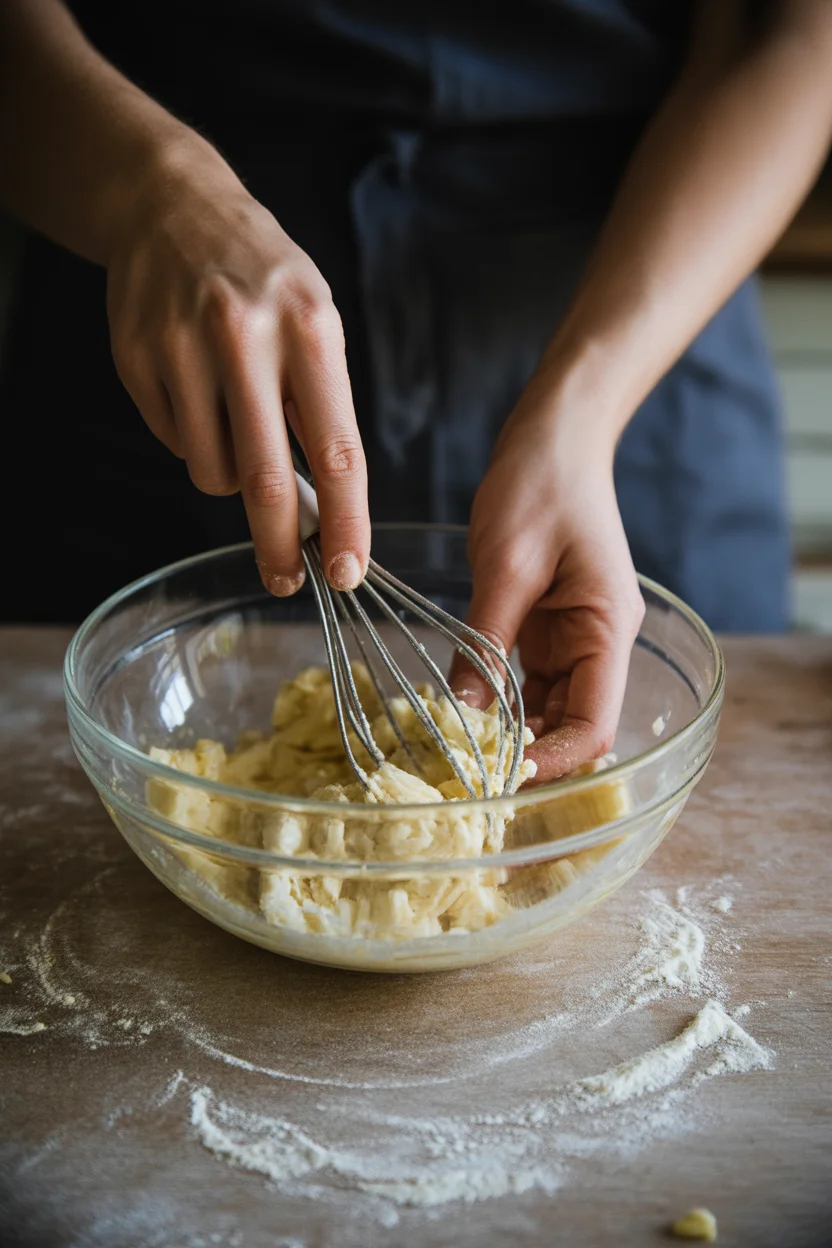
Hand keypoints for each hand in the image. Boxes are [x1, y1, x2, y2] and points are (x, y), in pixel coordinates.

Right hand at [106, 141, 368, 594]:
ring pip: (213, 470)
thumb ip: (320, 407)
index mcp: (309, 329)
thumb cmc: (263, 278)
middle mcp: (245, 336)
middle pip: (265, 478)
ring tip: (235, 420)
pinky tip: (196, 390)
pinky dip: (194, 438)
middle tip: (287, 580)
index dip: (344, 521)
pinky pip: (174, 443)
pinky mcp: (137, 360)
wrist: (171, 207)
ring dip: (232, 474)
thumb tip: (323, 508)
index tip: (346, 571)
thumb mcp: (313, 322)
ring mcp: (182, 348)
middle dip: (278, 546)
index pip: (336, 449)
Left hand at [449, 400, 644, 783]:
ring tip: (459, 762)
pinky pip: (525, 683)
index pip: (593, 725)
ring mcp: (574, 639)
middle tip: (466, 783)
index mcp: (609, 631)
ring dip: (508, 736)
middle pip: (572, 727)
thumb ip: (485, 642)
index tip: (496, 779)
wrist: (555, 436)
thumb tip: (459, 717)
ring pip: (546, 711)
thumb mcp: (507, 566)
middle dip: (526, 758)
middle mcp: (599, 644)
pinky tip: (462, 720)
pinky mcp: (546, 630)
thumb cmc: (541, 486)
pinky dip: (497, 705)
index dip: (549, 761)